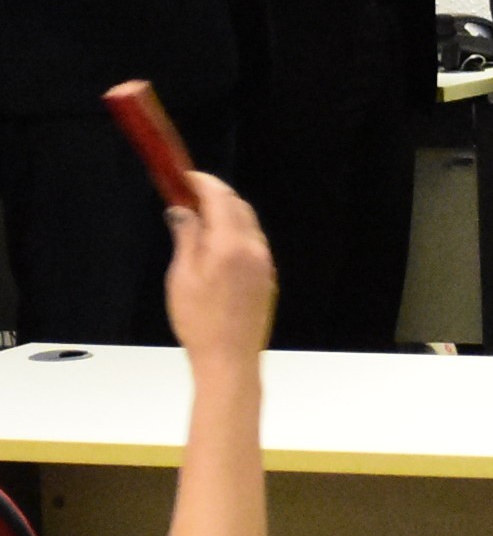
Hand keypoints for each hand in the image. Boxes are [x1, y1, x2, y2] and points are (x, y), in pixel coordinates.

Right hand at [164, 173, 275, 366]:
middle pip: (238, 207)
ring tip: (197, 219)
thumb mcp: (182, 275)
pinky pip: (253, 244)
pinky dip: (235, 233)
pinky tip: (215, 244)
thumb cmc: (199, 322)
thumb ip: (187, 237)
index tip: (186, 176)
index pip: (221, 198)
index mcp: (232, 245)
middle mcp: (255, 250)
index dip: (203, 182)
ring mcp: (265, 264)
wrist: (229, 359)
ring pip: (248, 224)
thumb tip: (183, 210)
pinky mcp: (267, 278)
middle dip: (215, 196)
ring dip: (226, 214)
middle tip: (187, 195)